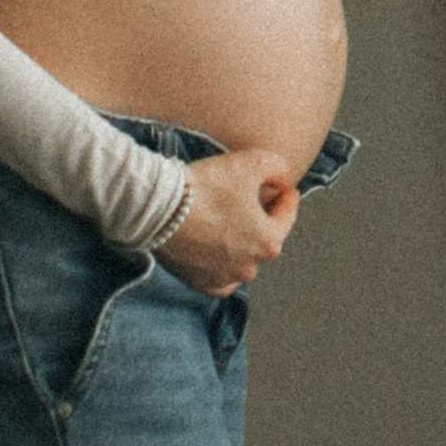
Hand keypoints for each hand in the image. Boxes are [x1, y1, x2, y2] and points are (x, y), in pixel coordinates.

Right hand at [154, 146, 297, 294]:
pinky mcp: (200, 283)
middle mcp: (250, 266)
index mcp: (269, 241)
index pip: (287, 215)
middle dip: (263, 218)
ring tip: (232, 222)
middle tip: (256, 199)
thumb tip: (282, 178)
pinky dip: (222, 266)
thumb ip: (278, 167)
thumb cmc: (207, 185)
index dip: (287, 197)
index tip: (285, 187)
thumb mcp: (252, 162)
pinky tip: (220, 253)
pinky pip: (220, 278)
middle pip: (265, 238)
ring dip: (242, 242)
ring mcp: (224, 278)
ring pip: (243, 260)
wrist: (159, 208)